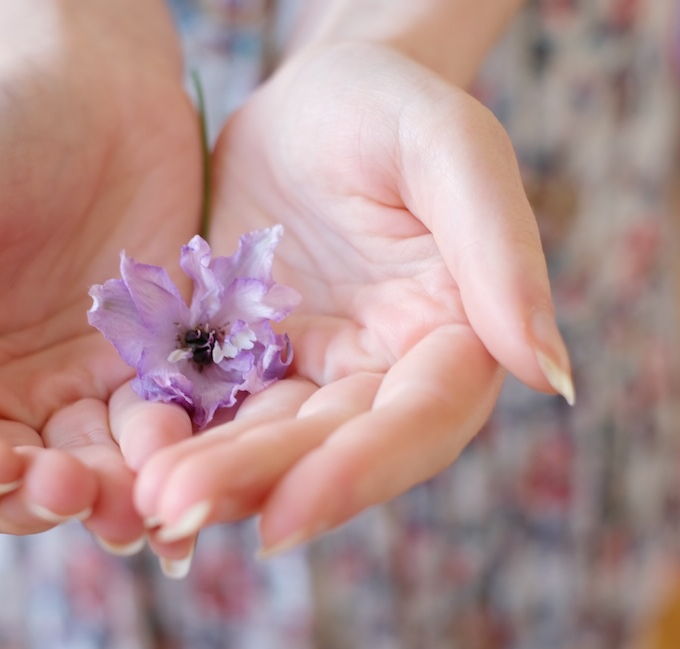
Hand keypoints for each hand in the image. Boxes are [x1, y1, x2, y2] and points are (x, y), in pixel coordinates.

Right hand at [0, 15, 200, 547]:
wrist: (90, 89)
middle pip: (7, 488)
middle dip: (39, 497)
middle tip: (76, 484)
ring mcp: (75, 387)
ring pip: (88, 473)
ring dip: (110, 492)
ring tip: (136, 488)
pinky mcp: (148, 368)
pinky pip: (156, 428)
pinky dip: (166, 447)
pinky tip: (180, 443)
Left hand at [129, 43, 572, 553]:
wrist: (309, 101)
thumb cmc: (387, 106)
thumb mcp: (447, 146)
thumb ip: (499, 249)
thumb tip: (549, 374)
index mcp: (452, 335)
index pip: (417, 421)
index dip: (358, 472)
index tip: (286, 517)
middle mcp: (386, 373)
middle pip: (330, 448)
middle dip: (256, 482)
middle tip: (174, 509)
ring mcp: (315, 373)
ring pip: (268, 441)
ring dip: (210, 474)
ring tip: (142, 500)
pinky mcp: (253, 362)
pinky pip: (218, 410)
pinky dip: (181, 437)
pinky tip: (129, 461)